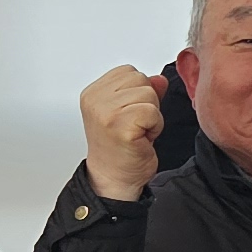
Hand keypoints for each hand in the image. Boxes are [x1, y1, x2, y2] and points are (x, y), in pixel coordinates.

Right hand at [80, 65, 165, 203]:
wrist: (114, 180)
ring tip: (138, 132)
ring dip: (152, 115)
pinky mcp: (121, 125)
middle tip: (134, 125)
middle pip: (140, 79)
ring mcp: (106, 112)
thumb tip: (158, 79)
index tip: (128, 114)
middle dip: (146, 102)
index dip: (137, 92)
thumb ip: (141, 92)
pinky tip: (142, 138)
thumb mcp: (128, 113)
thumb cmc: (120, 150)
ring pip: (149, 94)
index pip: (128, 71)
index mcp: (93, 93)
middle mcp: (95, 100)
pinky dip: (155, 126)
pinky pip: (152, 112)